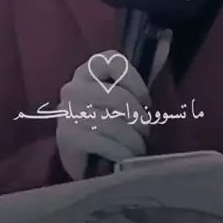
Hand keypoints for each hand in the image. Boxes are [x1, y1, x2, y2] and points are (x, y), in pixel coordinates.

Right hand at [56, 51, 151, 179]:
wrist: (84, 161)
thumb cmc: (106, 127)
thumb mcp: (117, 101)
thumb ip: (130, 88)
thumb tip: (155, 81)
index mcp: (87, 73)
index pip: (112, 61)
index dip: (135, 80)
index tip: (146, 102)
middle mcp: (74, 89)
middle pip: (119, 97)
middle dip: (139, 119)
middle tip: (145, 132)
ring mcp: (68, 113)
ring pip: (113, 124)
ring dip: (133, 140)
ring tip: (138, 148)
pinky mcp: (68, 138)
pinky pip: (104, 143)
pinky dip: (120, 152)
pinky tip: (124, 157)